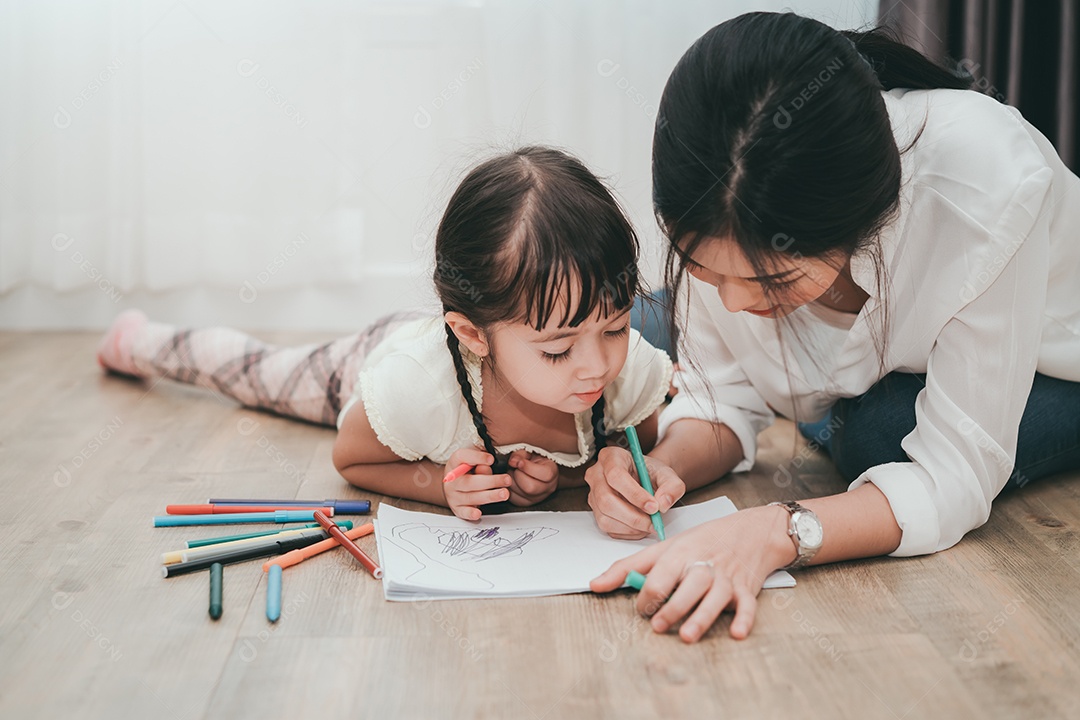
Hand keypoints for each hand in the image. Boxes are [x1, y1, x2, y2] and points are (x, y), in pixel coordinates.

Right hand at [441, 448, 511, 520]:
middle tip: (507, 480)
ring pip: (471, 497)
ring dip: (489, 496)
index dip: (477, 458)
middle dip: (490, 481)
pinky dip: (470, 513)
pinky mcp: (457, 508)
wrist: (453, 484)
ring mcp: (453, 494)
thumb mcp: (473, 458)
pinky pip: (463, 512)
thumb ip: (480, 459)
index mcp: (455, 462)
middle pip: (470, 481)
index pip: (462, 457)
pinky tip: (478, 513)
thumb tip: (488, 464)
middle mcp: (452, 479)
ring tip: (504, 494)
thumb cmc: (467, 468)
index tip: (491, 459)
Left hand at [506, 450, 558, 505]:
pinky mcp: (526, 503)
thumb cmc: (532, 459)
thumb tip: (513, 462)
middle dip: (518, 475)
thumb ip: (521, 454)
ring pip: (520, 494)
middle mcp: (548, 488)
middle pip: (531, 488)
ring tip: (513, 473)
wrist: (535, 468)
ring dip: (512, 481)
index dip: (529, 468)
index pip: (545, 475)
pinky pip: (514, 499)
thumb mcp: (529, 451)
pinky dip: (509, 489)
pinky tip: (512, 481)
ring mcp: (537, 498)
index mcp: (552, 472)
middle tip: (515, 468)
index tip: (520, 462)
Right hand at [585, 447, 685, 538]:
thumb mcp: (667, 474)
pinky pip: (607, 527)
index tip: (653, 506)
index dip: (634, 494)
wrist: (645, 481)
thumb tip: (663, 504)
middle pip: (606, 499)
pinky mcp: (596, 510)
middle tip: (653, 522)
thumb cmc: (651, 474)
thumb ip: (672, 486)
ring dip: (630, 527)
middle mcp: (596, 474)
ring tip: (649, 524)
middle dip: (632, 516)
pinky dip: (626, 532)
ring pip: (605, 517)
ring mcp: (593, 494)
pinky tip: (640, 527)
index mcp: (611, 457)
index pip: (616, 475)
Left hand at [589, 504, 794, 642]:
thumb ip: (629, 567)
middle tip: (659, 626)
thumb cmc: (702, 541)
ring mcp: (727, 577)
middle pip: (688, 586)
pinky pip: (748, 605)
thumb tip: (595, 585)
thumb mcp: (664, 548)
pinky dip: (744, 619)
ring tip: (687, 636)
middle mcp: (704, 564)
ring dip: (702, 616)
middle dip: (673, 606)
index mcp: (681, 554)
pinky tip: (737, 633)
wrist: (752, 531)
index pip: (661, 574)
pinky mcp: (747, 589)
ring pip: (715, 597)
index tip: (642, 609)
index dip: (648, 594)